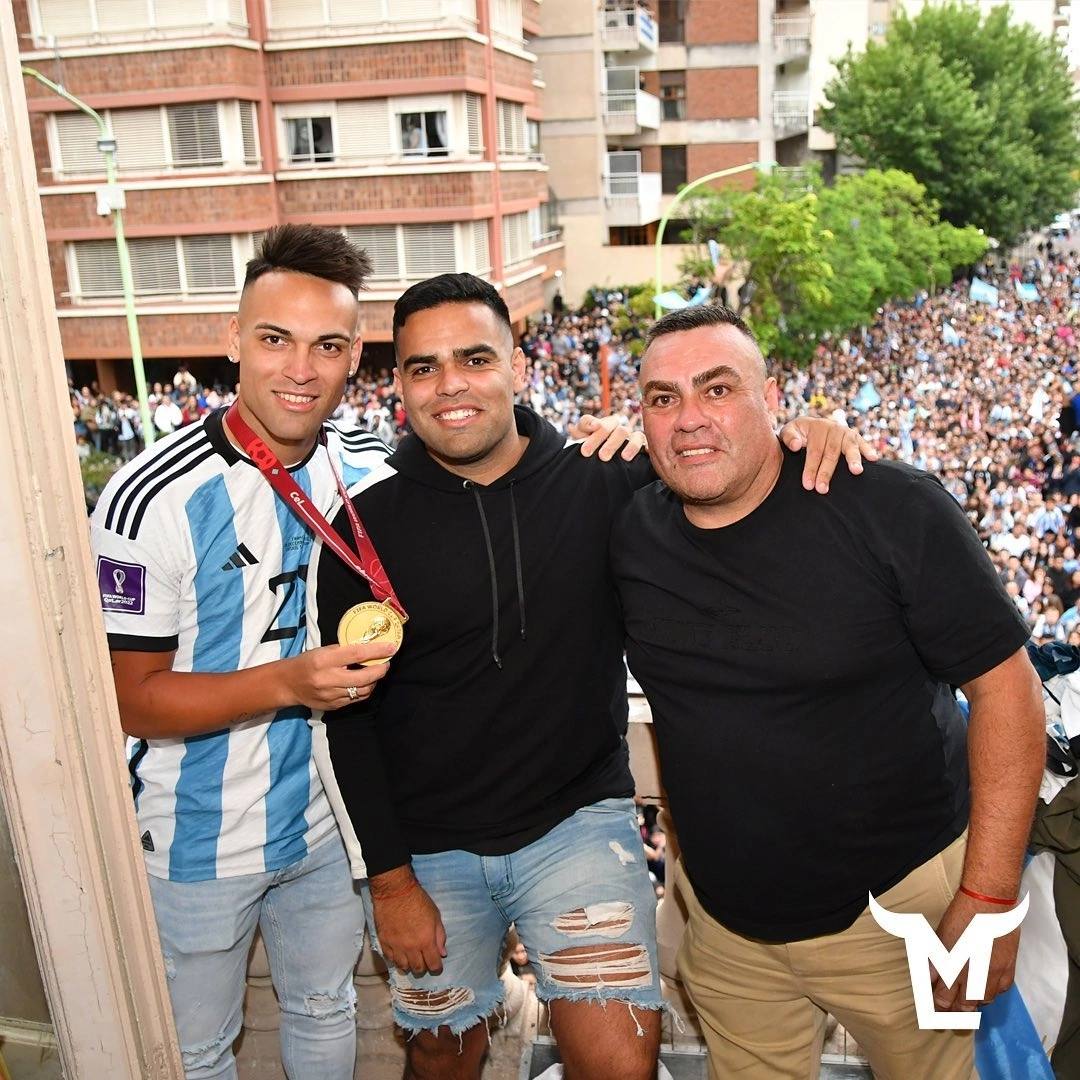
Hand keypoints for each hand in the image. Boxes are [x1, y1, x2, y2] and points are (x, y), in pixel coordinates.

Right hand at [278, 642, 395, 710]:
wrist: (288, 684)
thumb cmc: (307, 663)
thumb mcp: (323, 650)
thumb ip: (344, 651)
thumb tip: (369, 648)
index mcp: (325, 660)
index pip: (357, 654)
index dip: (377, 651)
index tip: (391, 648)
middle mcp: (328, 679)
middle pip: (364, 678)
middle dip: (380, 670)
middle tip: (386, 663)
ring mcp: (331, 696)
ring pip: (363, 691)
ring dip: (374, 681)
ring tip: (375, 672)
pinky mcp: (333, 706)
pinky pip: (356, 699)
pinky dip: (364, 690)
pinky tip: (364, 683)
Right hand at [370, 867, 446, 976]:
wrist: (395, 891)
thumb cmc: (418, 901)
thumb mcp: (435, 915)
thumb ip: (440, 936)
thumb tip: (442, 953)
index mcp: (426, 940)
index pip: (433, 964)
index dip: (436, 967)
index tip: (436, 964)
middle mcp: (411, 947)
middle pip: (418, 968)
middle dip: (423, 968)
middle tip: (424, 961)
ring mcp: (396, 946)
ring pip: (403, 966)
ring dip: (409, 965)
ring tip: (411, 959)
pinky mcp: (384, 942)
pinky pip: (390, 959)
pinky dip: (396, 959)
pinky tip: (399, 954)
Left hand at [571, 414, 646, 460]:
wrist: (593, 461)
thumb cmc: (588, 445)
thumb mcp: (580, 434)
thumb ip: (584, 425)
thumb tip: (595, 424)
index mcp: (607, 425)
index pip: (603, 426)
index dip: (595, 437)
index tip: (585, 451)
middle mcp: (621, 430)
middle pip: (621, 432)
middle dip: (611, 444)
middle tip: (602, 457)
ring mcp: (632, 439)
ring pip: (636, 437)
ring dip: (631, 446)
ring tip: (625, 457)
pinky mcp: (642, 449)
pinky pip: (647, 446)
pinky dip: (647, 448)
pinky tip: (645, 453)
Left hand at [780, 416, 877, 492]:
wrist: (808, 426)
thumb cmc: (797, 434)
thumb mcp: (789, 432)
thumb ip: (789, 438)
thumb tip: (796, 446)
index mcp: (815, 427)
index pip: (814, 451)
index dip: (811, 468)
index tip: (808, 485)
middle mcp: (832, 428)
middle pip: (831, 453)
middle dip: (826, 472)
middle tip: (822, 489)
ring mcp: (845, 432)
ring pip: (849, 447)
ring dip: (853, 459)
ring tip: (856, 471)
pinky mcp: (854, 436)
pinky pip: (862, 442)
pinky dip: (868, 450)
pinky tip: (874, 458)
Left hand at [930, 892, 1020, 1011]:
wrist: (990, 903)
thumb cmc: (961, 915)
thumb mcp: (941, 936)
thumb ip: (935, 960)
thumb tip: (929, 977)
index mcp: (954, 965)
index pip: (943, 998)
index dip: (938, 1005)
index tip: (934, 1006)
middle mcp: (974, 974)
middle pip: (964, 1006)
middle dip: (955, 1011)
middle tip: (949, 1010)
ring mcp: (993, 973)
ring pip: (983, 1001)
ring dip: (973, 1002)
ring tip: (965, 999)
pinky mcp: (1008, 968)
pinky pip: (1000, 990)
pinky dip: (991, 992)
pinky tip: (984, 986)